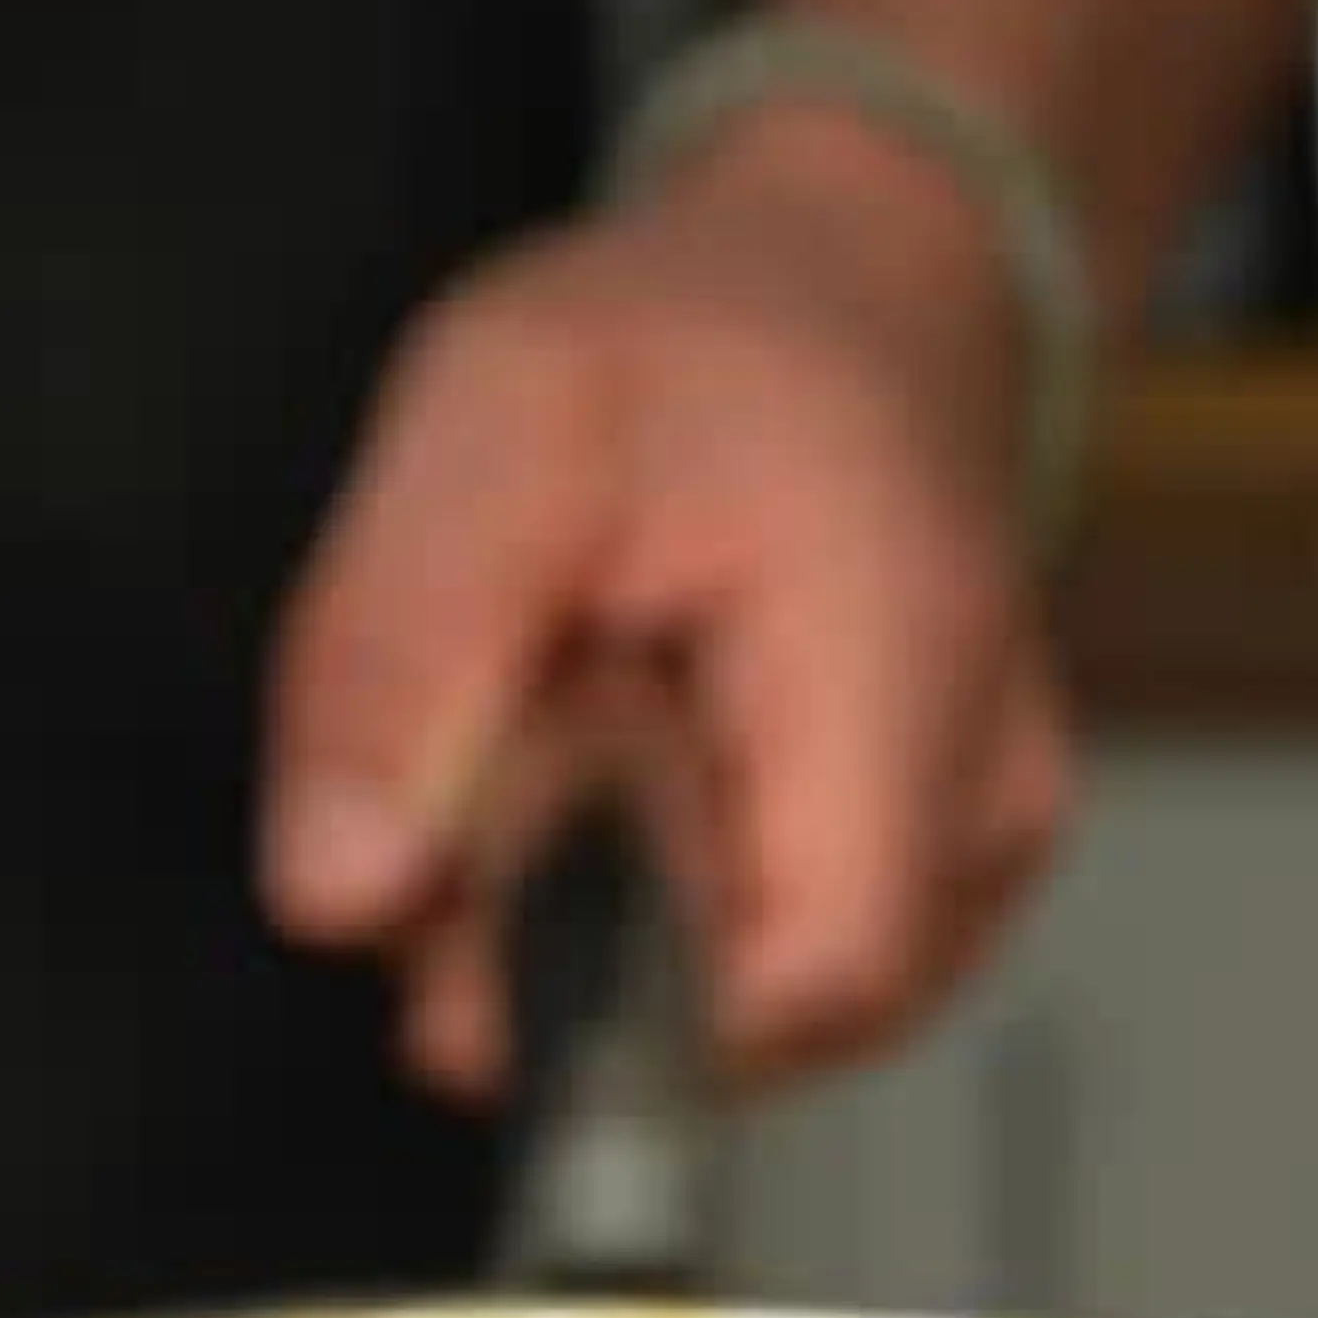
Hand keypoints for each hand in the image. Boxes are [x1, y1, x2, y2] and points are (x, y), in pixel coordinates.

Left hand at [257, 102, 1078, 1100]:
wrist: (850, 289)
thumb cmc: (693, 344)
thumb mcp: (484, 428)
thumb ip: (392, 668)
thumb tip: (340, 899)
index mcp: (897, 671)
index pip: (790, 995)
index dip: (600, 994)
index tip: (494, 859)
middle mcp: (977, 801)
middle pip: (733, 1028)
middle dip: (561, 932)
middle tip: (523, 730)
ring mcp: (976, 858)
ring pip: (734, 1017)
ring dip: (600, 911)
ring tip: (595, 718)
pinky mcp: (944, 887)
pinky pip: (760, 969)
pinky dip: (660, 893)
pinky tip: (653, 757)